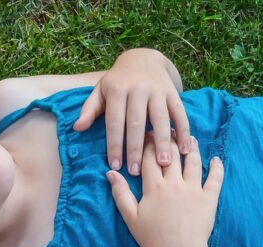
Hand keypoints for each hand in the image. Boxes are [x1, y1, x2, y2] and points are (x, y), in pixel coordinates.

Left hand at [73, 48, 189, 173]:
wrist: (143, 58)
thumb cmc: (118, 82)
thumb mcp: (100, 91)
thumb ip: (89, 110)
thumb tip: (77, 128)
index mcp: (117, 89)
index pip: (115, 121)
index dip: (115, 144)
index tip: (115, 166)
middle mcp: (138, 88)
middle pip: (136, 123)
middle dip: (136, 149)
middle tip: (135, 172)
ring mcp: (157, 90)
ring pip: (160, 118)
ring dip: (162, 142)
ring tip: (163, 163)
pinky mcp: (172, 93)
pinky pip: (179, 113)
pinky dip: (184, 131)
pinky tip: (185, 149)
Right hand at [107, 136, 222, 246]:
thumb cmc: (152, 239)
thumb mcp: (130, 217)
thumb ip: (120, 194)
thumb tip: (110, 173)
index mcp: (154, 186)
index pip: (149, 158)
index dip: (147, 144)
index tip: (147, 133)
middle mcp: (174, 182)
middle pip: (171, 154)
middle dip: (169, 139)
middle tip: (168, 129)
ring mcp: (193, 189)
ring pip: (193, 161)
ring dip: (192, 148)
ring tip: (191, 139)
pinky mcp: (209, 198)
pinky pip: (215, 178)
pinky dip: (216, 167)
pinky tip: (216, 159)